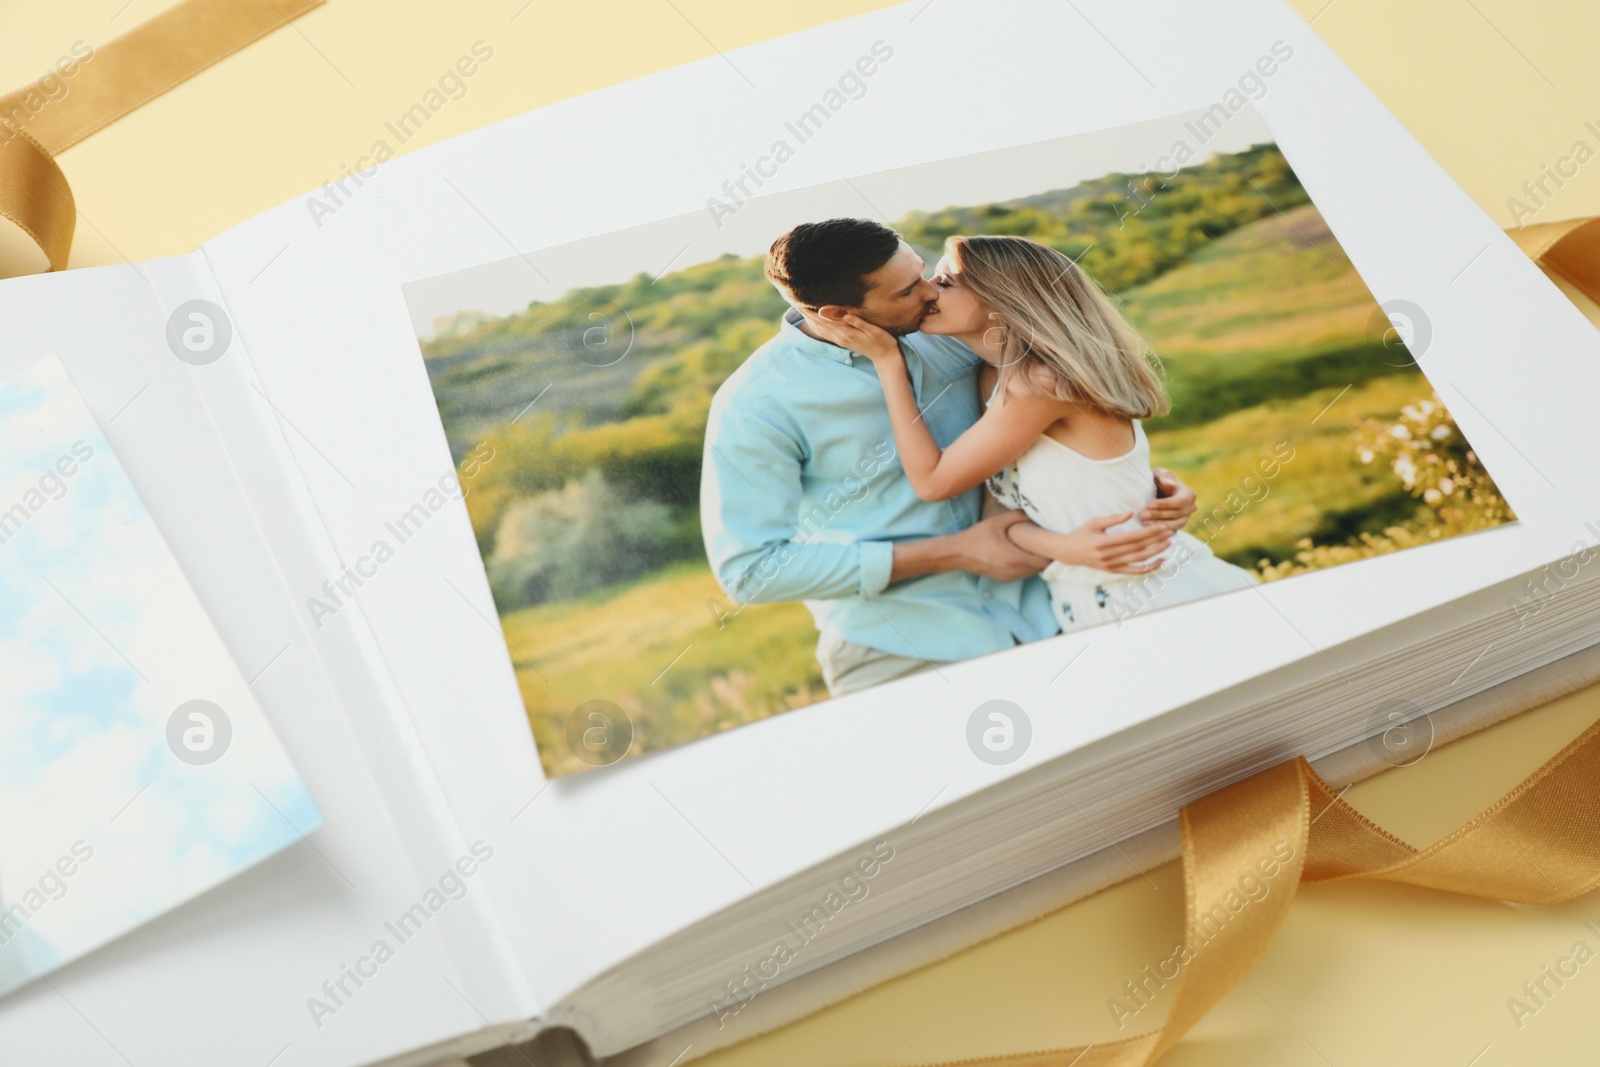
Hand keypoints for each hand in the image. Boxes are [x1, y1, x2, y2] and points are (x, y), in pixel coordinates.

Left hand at [800, 309, 901, 362]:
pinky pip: (826, 333)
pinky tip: (814, 321)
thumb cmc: (883, 341)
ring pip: (820, 329)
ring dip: (810, 320)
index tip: (800, 303)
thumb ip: (858, 322)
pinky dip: (817, 326)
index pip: (824, 321)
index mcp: (846, 332)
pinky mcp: (844, 341)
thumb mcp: (874, 330)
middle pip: (818, 325)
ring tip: (802, 310)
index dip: (811, 312)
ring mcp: (841, 340)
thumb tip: (844, 315)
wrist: (885, 357)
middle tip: (795, 303)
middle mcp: (840, 337)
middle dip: (807, 314)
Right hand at [951, 509, 1050, 581]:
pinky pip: (1023, 574)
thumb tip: (1031, 511)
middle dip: (1046, 557)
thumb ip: (1016, 516)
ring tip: (1037, 548)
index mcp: (1014, 559)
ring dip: (1037, 562)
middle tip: (1047, 543)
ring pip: (1033, 572)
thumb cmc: (976, 537)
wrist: (957, 553)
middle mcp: (1014, 571)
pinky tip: (1025, 554)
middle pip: (1041, 568)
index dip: (1050, 552)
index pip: (1043, 561)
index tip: (1052, 541)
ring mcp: (1009, 577)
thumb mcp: (996, 522)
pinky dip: (1028, 566)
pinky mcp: (1005, 579)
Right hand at [1032, 512, 1174, 573]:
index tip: (1161, 526)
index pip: (1132, 538)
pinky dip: (1148, 568)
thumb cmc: (1082, 534)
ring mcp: (1111, 566)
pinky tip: (1160, 562)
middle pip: (1138, 549)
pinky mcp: (1113, 571)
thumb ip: (1113, 518)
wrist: (1068, 552)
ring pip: (1138, 560)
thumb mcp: (1094, 522)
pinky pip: (1134, 571)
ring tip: (1168, 544)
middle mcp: (1108, 556)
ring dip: (1155, 553)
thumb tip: (1131, 513)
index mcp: (1103, 542)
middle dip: (1156, 540)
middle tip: (1170, 532)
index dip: (1148, 532)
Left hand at [1141, 468, 1196, 531]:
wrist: (1156, 491)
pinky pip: (1170, 532)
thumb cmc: (1158, 480)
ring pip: (1174, 525)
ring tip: (1143, 522)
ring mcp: (1185, 519)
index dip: (1164, 504)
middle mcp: (1191, 508)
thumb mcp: (1159, 474)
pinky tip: (1146, 530)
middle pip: (1176, 514)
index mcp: (1189, 494)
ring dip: (1158, 524)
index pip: (1179, 502)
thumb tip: (1170, 484)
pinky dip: (1159, 532)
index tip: (1149, 504)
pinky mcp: (1177, 527)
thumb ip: (1164, 477)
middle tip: (1142, 514)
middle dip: (1158, 515)